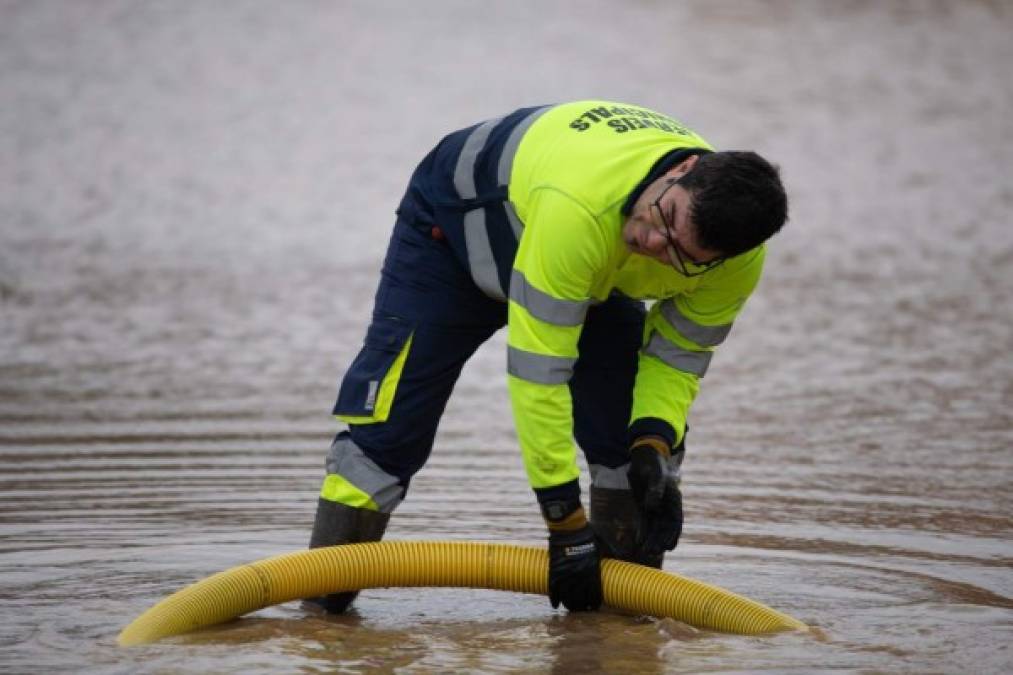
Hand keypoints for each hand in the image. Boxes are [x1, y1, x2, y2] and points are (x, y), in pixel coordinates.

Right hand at [541, 499, 602, 610]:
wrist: (570, 528)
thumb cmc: (588, 535)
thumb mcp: (602, 545)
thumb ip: (611, 553)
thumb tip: (621, 556)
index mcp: (593, 572)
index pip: (595, 595)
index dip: (594, 604)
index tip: (593, 607)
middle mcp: (580, 577)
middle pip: (580, 600)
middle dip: (581, 607)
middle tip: (581, 609)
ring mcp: (567, 575)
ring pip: (567, 598)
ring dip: (568, 605)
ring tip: (569, 608)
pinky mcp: (555, 571)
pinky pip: (554, 590)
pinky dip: (554, 599)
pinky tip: (555, 605)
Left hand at [628, 437, 683, 558]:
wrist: (643, 456)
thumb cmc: (652, 463)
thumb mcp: (655, 474)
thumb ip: (655, 489)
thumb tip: (653, 506)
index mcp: (673, 499)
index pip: (675, 521)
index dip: (673, 535)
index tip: (668, 547)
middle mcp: (666, 506)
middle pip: (665, 528)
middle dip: (660, 542)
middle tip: (652, 553)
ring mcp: (656, 507)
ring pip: (655, 529)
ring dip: (651, 541)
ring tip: (645, 553)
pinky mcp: (644, 507)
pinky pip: (645, 523)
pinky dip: (643, 533)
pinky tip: (639, 543)